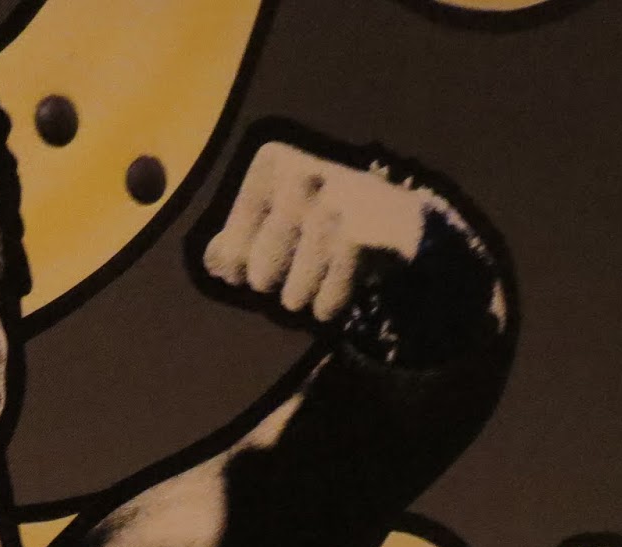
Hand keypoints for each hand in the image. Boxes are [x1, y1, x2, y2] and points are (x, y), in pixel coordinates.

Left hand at [202, 141, 436, 323]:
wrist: (405, 219)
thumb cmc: (320, 220)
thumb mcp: (274, 218)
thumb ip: (232, 243)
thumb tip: (217, 263)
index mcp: (272, 164)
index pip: (227, 256)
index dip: (244, 271)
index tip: (269, 253)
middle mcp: (302, 177)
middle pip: (259, 279)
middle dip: (280, 285)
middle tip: (306, 260)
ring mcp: (333, 207)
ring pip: (291, 297)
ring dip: (308, 297)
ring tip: (327, 269)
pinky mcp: (360, 239)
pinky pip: (324, 305)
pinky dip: (332, 306)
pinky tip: (346, 281)